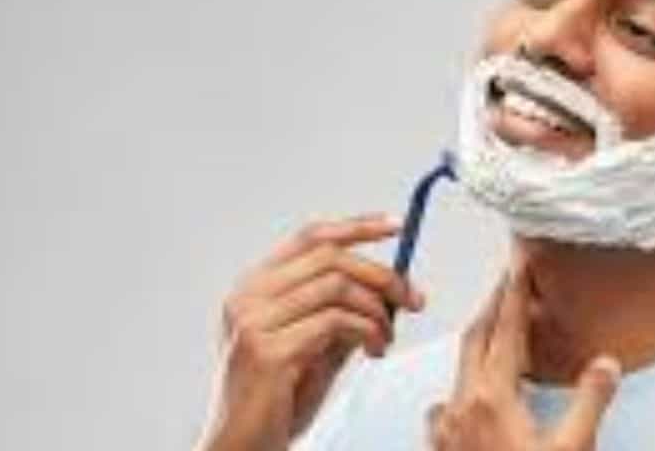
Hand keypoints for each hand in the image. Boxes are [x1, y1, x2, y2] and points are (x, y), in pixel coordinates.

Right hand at [195, 214, 425, 450]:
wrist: (242, 448)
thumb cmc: (278, 401)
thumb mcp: (315, 346)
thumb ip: (342, 312)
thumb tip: (390, 286)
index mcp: (255, 287)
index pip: (311, 237)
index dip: (357, 226)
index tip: (396, 225)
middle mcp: (248, 297)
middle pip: (330, 257)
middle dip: (382, 275)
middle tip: (412, 299)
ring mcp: (253, 322)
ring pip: (336, 286)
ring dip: (376, 310)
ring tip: (385, 339)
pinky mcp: (266, 350)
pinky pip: (334, 322)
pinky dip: (366, 331)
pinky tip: (374, 350)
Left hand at [426, 260, 620, 450]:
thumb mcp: (571, 449)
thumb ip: (589, 402)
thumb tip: (605, 364)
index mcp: (492, 399)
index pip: (507, 330)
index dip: (515, 293)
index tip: (519, 264)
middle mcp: (461, 406)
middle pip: (476, 338)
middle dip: (494, 306)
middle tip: (509, 283)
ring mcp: (446, 427)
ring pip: (460, 368)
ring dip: (480, 343)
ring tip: (499, 330)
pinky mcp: (440, 446)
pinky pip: (448, 401)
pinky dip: (467, 383)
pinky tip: (475, 390)